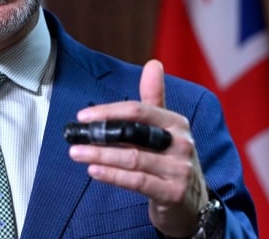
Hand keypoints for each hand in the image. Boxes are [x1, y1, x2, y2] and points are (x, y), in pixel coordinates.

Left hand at [68, 59, 208, 237]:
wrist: (192, 204)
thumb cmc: (171, 160)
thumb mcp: (166, 128)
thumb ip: (154, 98)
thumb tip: (153, 64)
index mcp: (176, 123)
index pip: (139, 110)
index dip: (109, 111)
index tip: (83, 116)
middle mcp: (181, 144)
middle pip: (134, 133)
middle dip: (101, 134)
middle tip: (75, 135)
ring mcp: (179, 169)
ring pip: (133, 158)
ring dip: (101, 155)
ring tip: (77, 153)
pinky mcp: (173, 193)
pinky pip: (138, 181)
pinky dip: (113, 176)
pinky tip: (94, 171)